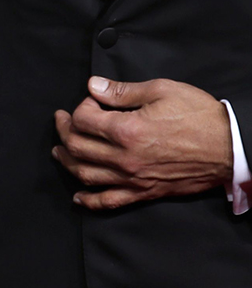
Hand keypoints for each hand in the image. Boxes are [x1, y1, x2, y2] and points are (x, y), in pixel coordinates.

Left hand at [53, 77, 232, 209]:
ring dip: (67, 162)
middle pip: (77, 147)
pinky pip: (109, 201)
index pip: (83, 119)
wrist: (229, 147)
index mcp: (127, 130)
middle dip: (64, 130)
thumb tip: (94, 86)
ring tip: (59, 151)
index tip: (91, 99)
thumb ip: (122, 91)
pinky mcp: (144, 192)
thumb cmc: (199, 116)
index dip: (81, 105)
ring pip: (86, 174)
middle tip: (62, 119)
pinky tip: (78, 196)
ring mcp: (133, 178)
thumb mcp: (161, 90)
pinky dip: (89, 200)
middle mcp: (125, 158)